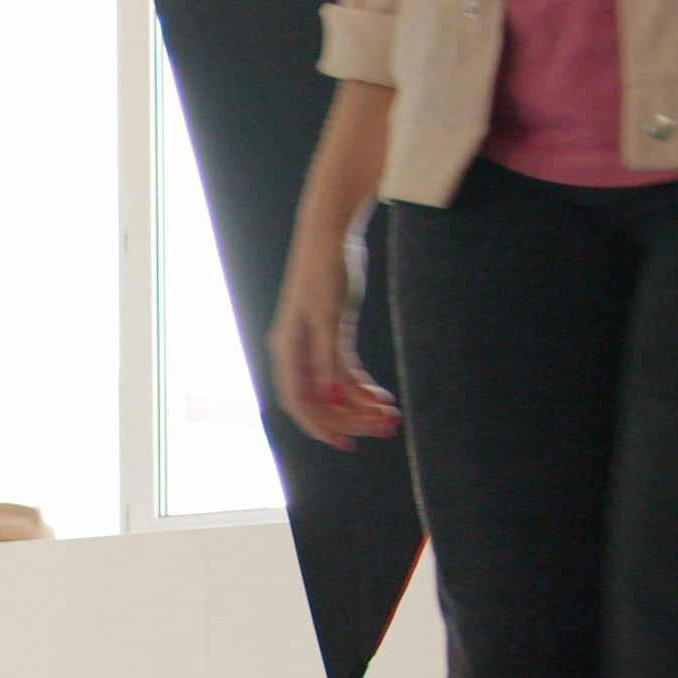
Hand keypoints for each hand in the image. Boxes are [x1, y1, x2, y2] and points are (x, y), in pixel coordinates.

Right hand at [268, 252, 403, 450]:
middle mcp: (296, 351)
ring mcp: (313, 343)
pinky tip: (381, 395)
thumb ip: (330, 360)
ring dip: (359, 404)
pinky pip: (343, 370)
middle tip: (383, 428)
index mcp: (287, 349)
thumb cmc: (324, 270)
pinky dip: (361, 385)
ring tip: (389, 414)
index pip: (299, 402)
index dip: (321, 427)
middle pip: (319, 399)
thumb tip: (331, 399)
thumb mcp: (330, 317)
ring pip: (334, 388)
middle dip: (350, 417)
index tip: (348, 444)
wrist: (330, 233)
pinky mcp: (330, 332)